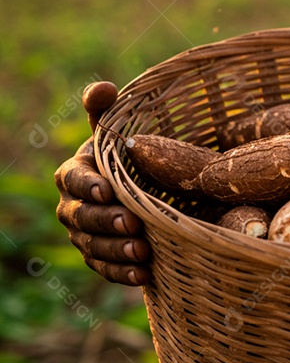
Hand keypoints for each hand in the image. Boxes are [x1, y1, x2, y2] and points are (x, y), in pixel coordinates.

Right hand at [54, 81, 150, 285]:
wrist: (139, 188)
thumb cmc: (126, 154)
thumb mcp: (117, 131)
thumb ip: (106, 111)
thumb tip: (103, 88)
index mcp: (73, 173)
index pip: (72, 179)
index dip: (87, 185)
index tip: (108, 189)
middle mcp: (72, 206)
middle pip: (83, 217)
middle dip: (106, 222)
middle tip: (134, 224)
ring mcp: (83, 235)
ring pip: (93, 246)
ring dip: (116, 251)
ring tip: (143, 251)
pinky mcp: (99, 257)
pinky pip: (105, 268)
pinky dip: (122, 273)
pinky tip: (144, 275)